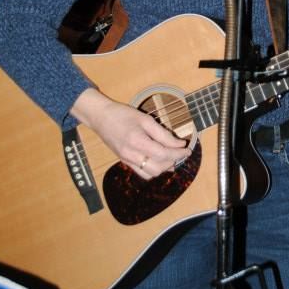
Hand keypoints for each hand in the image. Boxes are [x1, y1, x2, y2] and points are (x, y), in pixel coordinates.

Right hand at [71, 88, 190, 179]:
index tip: (187, 149)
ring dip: (164, 167)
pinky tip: (160, 162)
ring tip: (172, 157)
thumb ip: (163, 133)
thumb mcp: (145, 119)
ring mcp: (127, 160)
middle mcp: (131, 155)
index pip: (164, 154)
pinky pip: (142, 173)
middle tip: (181, 152)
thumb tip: (179, 144)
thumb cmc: (123, 115)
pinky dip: (154, 170)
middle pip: (159, 167)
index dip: (178, 153)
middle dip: (173, 160)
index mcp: (138, 142)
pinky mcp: (124, 162)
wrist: (101, 118)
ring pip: (151, 173)